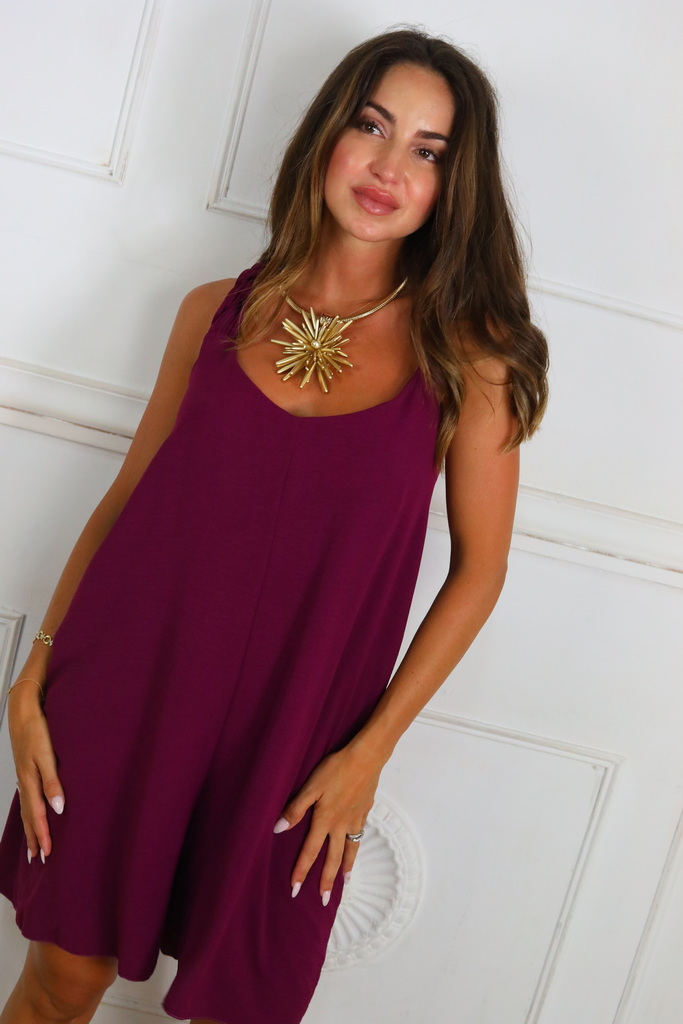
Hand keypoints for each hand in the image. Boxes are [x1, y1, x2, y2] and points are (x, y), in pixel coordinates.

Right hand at [8, 682, 65, 862]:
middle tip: (38, 860)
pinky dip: (28, 812)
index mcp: (30, 781)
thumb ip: (53, 782)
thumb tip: (58, 808)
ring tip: (33, 845)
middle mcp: (25, 782)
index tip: (47, 855)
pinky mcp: (26, 770)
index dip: (42, 835)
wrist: (23, 710)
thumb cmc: (37, 730)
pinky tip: (31, 813)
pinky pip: (26, 798)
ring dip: (30, 828)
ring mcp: (24, 776)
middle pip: (28, 817)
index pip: (37, 815)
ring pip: (26, 808)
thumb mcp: (47, 755)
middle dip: (34, 838)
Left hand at [273, 744, 382, 904]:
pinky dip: (356, 847)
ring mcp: (355, 819)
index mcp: (325, 820)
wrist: (366, 758)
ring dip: (345, 868)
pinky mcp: (365, 811)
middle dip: (327, 881)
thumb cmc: (336, 769)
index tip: (295, 890)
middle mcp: (340, 825)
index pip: (310, 851)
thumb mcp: (311, 786)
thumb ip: (296, 808)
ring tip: (345, 883)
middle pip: (332, 858)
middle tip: (324, 901)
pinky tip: (355, 848)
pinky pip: (359, 835)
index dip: (302, 871)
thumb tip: (278, 829)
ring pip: (349, 849)